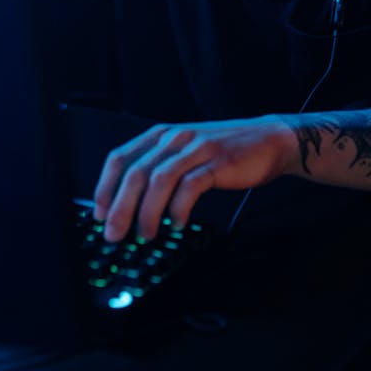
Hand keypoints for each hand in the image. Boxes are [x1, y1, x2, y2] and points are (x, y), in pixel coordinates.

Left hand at [92, 116, 295, 240]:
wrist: (271, 140)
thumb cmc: (225, 153)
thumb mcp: (185, 154)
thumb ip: (160, 171)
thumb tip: (130, 205)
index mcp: (161, 135)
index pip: (119, 158)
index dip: (105, 188)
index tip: (100, 216)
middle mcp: (175, 138)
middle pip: (136, 172)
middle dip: (120, 207)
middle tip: (115, 235)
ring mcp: (196, 148)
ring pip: (159, 180)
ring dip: (147, 212)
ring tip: (145, 235)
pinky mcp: (218, 161)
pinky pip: (191, 186)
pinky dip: (179, 208)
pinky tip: (176, 224)